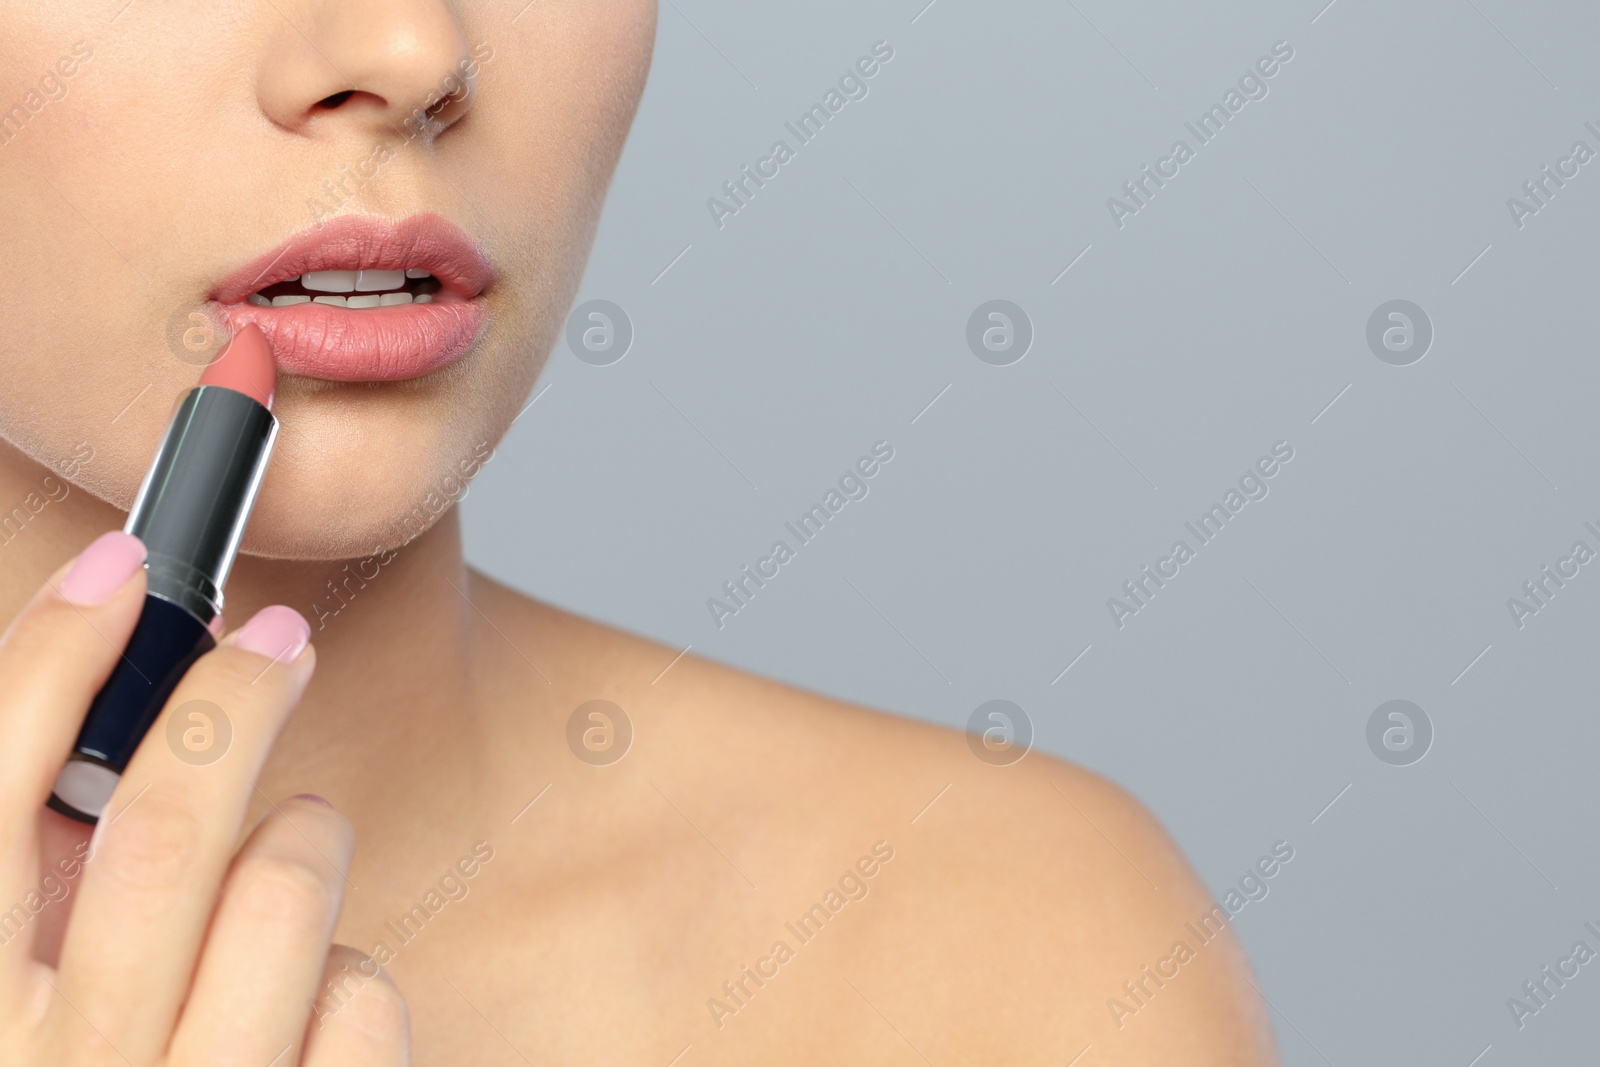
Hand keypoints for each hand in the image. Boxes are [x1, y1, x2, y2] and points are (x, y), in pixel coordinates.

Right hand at [0, 531, 407, 1064]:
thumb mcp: (4, 1020)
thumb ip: (14, 921)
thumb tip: (71, 779)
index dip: (50, 659)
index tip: (119, 571)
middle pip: (167, 824)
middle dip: (232, 700)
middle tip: (278, 641)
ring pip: (288, 887)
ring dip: (304, 839)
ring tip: (292, 851)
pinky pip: (361, 995)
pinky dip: (347, 974)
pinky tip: (308, 1008)